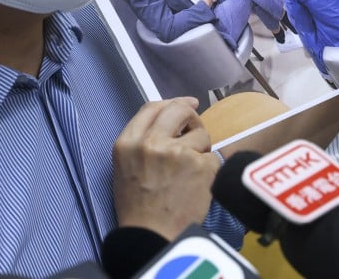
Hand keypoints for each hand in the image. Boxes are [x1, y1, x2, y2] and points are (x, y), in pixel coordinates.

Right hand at [112, 98, 218, 240]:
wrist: (151, 236)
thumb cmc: (137, 205)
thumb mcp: (126, 165)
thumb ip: (143, 140)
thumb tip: (172, 117)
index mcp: (128, 142)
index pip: (152, 107)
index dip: (173, 102)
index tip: (188, 104)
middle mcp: (151, 143)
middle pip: (178, 110)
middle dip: (191, 117)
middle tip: (195, 129)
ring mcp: (177, 153)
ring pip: (201, 135)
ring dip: (200, 150)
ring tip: (190, 172)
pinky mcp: (200, 167)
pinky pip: (213, 158)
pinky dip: (209, 170)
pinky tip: (198, 185)